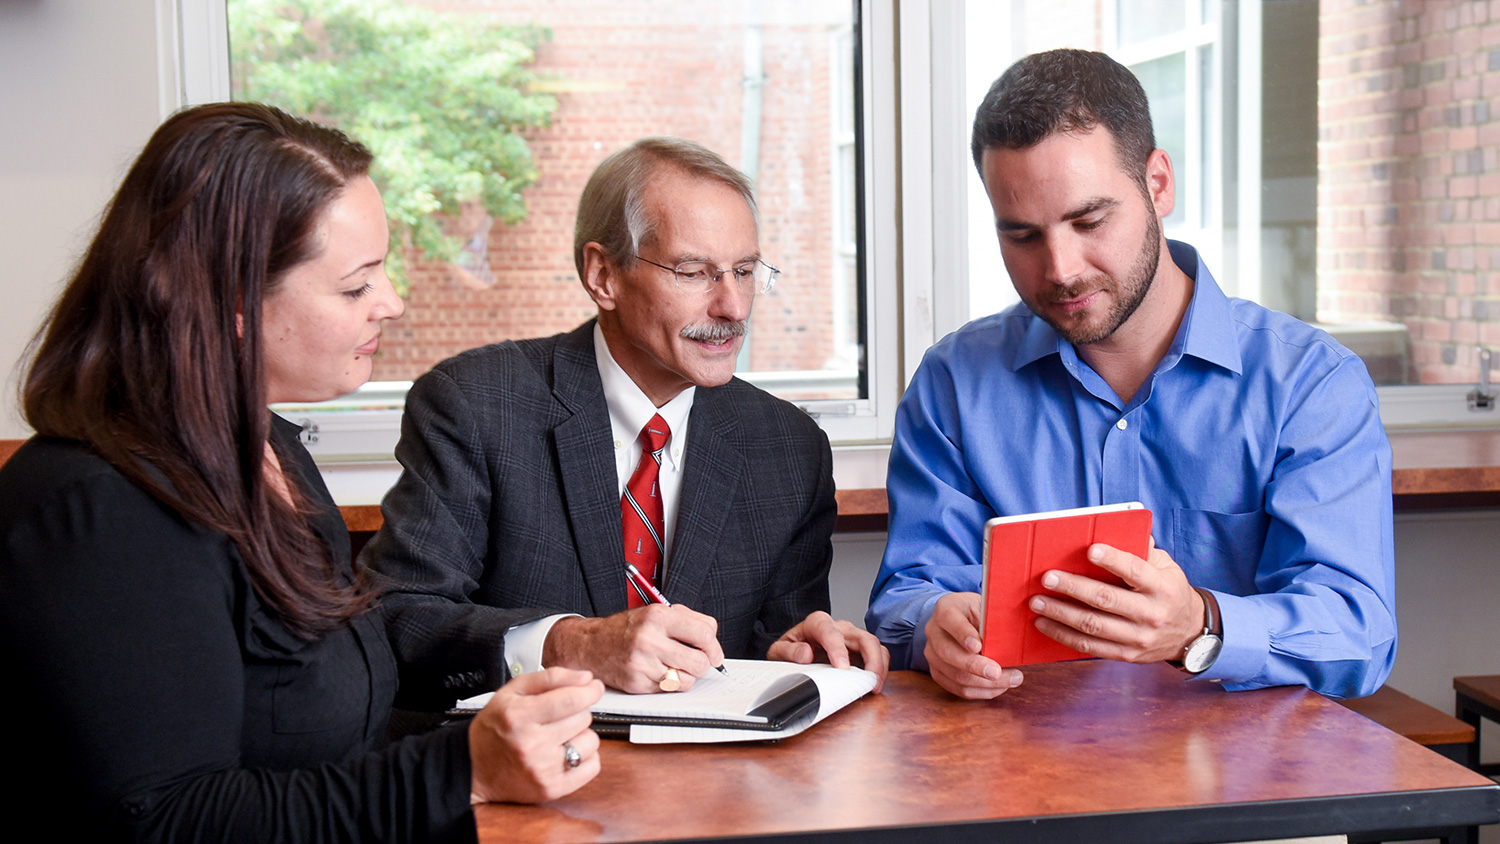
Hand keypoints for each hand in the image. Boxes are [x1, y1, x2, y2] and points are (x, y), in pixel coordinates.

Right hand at [468, 667, 603, 803]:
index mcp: (519, 716)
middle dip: (576, 711)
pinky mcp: (551, 789)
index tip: (593, 687)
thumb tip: (585, 679)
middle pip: (583, 718)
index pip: (571, 699)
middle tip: (558, 716)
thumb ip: (549, 678)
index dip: (589, 690)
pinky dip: (585, 757)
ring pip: (590, 741)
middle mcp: (531, 744)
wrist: (473, 769)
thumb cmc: (494, 728)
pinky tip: (566, 752)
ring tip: (559, 736)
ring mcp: (542, 769)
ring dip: (580, 735)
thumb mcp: (511, 692)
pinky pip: (592, 767)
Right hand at [542, 604, 724, 693]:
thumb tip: (713, 641)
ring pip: (687, 680)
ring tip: (674, 666)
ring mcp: (642, 663)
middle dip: (702, 664)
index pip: (704, 634)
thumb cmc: (627, 629)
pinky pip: (669, 690)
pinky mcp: (636, 683)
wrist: (591, 644)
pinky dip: (669, 684)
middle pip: (699, 662)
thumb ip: (689, 620)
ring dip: (686, 676)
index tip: (714, 654)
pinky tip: (659, 672)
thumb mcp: (657, 612)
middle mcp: (649, 638)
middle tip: (694, 661)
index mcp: (658, 616)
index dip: (714, 647)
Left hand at [766, 611, 890, 691]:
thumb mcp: (780, 651)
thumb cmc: (791, 649)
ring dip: (879, 666)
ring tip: (874, 686)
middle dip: (871, 659)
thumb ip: (789, 651)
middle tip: (870, 681)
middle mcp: (839, 628)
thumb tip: (806, 654)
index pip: (830, 631)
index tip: (842, 668)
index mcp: (817, 623)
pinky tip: (873, 684)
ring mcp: (852, 638)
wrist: (795, 650)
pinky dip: (880, 669)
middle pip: (863, 637)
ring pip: (874, 646)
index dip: (838, 649)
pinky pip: (877, 655)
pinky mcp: (860, 651)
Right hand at [922, 592, 1024, 699]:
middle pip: (948, 653)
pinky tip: (1000, 687)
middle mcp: (933, 631)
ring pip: (955, 675)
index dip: (963, 634)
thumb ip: (993, 620)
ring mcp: (932, 653)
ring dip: (984, 683)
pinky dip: (981, 691)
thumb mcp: (986, 606)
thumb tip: (1010, 641)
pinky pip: (958, 688)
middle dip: (974, 666)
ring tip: (1011, 680)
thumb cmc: (979, 613)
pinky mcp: (938, 672)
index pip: (949, 620)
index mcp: (945, 608)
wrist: (963, 620)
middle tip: (997, 673)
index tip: (979, 646)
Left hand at [1029, 542, 1203, 663]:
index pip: (1135, 571)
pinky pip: (1091, 648)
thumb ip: (1143, 550)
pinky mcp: (1127, 655)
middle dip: (1073, 587)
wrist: (1190, 634)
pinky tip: (1045, 624)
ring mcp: (1139, 638)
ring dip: (1061, 613)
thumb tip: (1118, 527)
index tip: (1090, 549)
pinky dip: (1064, 636)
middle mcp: (1152, 614)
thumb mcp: (1166, 567)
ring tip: (1037, 602)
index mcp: (1162, 588)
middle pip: (1106, 600)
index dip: (1113, 560)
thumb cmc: (1169, 591)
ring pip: (1093, 626)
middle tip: (1047, 578)